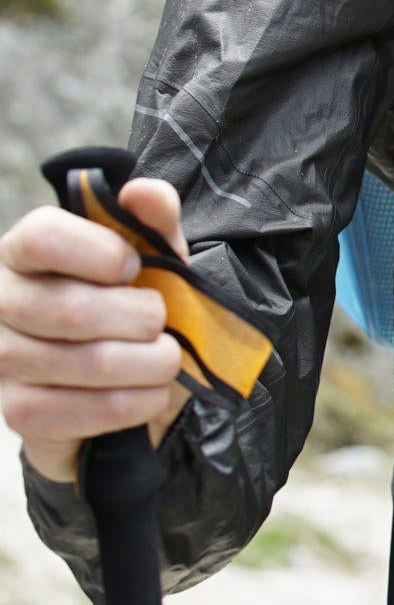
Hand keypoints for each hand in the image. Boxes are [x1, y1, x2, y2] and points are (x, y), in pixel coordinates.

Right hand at [0, 178, 191, 485]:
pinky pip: (86, 410)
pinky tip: (150, 394)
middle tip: (161, 323)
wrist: (124, 378)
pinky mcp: (19, 411)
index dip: (98, 252)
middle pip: (70, 309)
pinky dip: (135, 403)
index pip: (41, 237)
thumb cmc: (130, 303)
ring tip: (166, 359)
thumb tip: (143, 193)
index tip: (134, 268)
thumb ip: (152, 219)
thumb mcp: (152, 256)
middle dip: (140, 318)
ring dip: (149, 364)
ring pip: (87, 363)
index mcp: (24, 252)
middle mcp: (1, 301)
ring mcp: (3, 359)